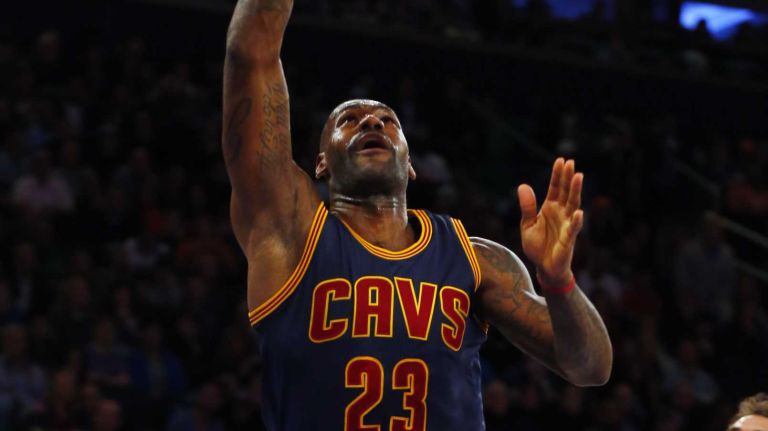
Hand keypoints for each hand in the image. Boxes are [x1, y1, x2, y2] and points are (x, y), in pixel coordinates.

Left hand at [517, 158, 583, 285]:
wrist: (543, 267)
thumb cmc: (537, 246)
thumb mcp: (527, 224)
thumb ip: (527, 206)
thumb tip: (523, 186)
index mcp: (550, 208)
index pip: (555, 188)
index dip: (557, 175)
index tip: (560, 160)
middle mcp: (560, 213)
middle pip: (566, 192)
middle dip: (568, 177)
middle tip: (571, 162)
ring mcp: (566, 225)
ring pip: (572, 205)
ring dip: (575, 191)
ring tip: (578, 176)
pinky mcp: (568, 239)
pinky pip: (573, 229)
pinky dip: (576, 221)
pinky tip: (578, 211)